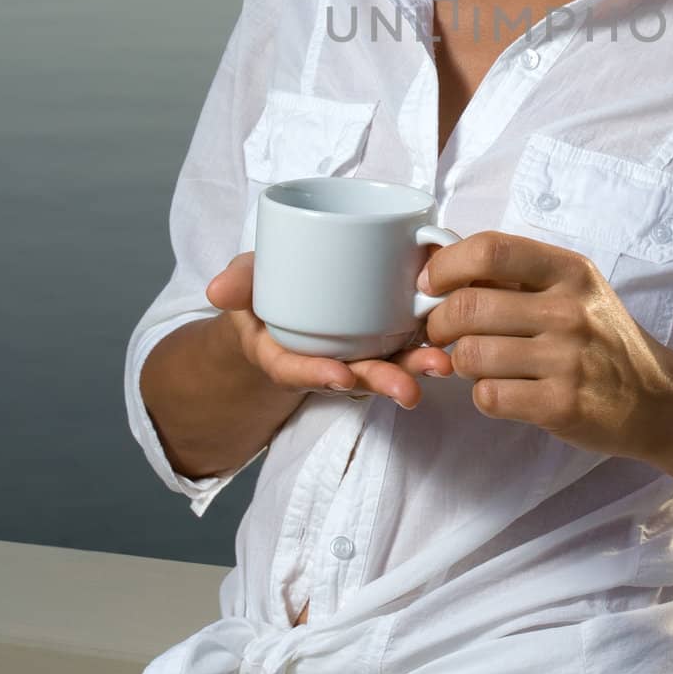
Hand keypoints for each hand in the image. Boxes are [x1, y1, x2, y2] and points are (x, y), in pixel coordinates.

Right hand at [205, 252, 454, 408]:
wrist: (285, 298)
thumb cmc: (266, 291)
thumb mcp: (246, 285)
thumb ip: (239, 283)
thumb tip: (218, 289)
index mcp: (286, 354)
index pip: (297, 372)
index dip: (318, 376)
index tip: (338, 377)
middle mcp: (328, 360)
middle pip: (355, 376)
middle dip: (383, 382)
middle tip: (408, 390)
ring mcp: (360, 349)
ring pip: (389, 363)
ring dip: (417, 367)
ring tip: (443, 367)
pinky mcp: (388, 331)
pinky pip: (409, 338)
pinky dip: (429, 337)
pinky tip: (454, 334)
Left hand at [417, 231, 672, 460]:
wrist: (655, 398)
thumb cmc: (600, 338)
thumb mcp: (572, 290)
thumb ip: (514, 274)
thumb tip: (436, 260)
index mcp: (569, 271)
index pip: (491, 249)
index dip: (446, 265)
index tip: (430, 284)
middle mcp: (570, 310)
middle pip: (468, 306)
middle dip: (438, 323)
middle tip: (440, 333)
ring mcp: (567, 359)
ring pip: (470, 355)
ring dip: (460, 362)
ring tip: (477, 363)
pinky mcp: (562, 405)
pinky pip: (489, 396)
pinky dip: (483, 396)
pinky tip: (503, 390)